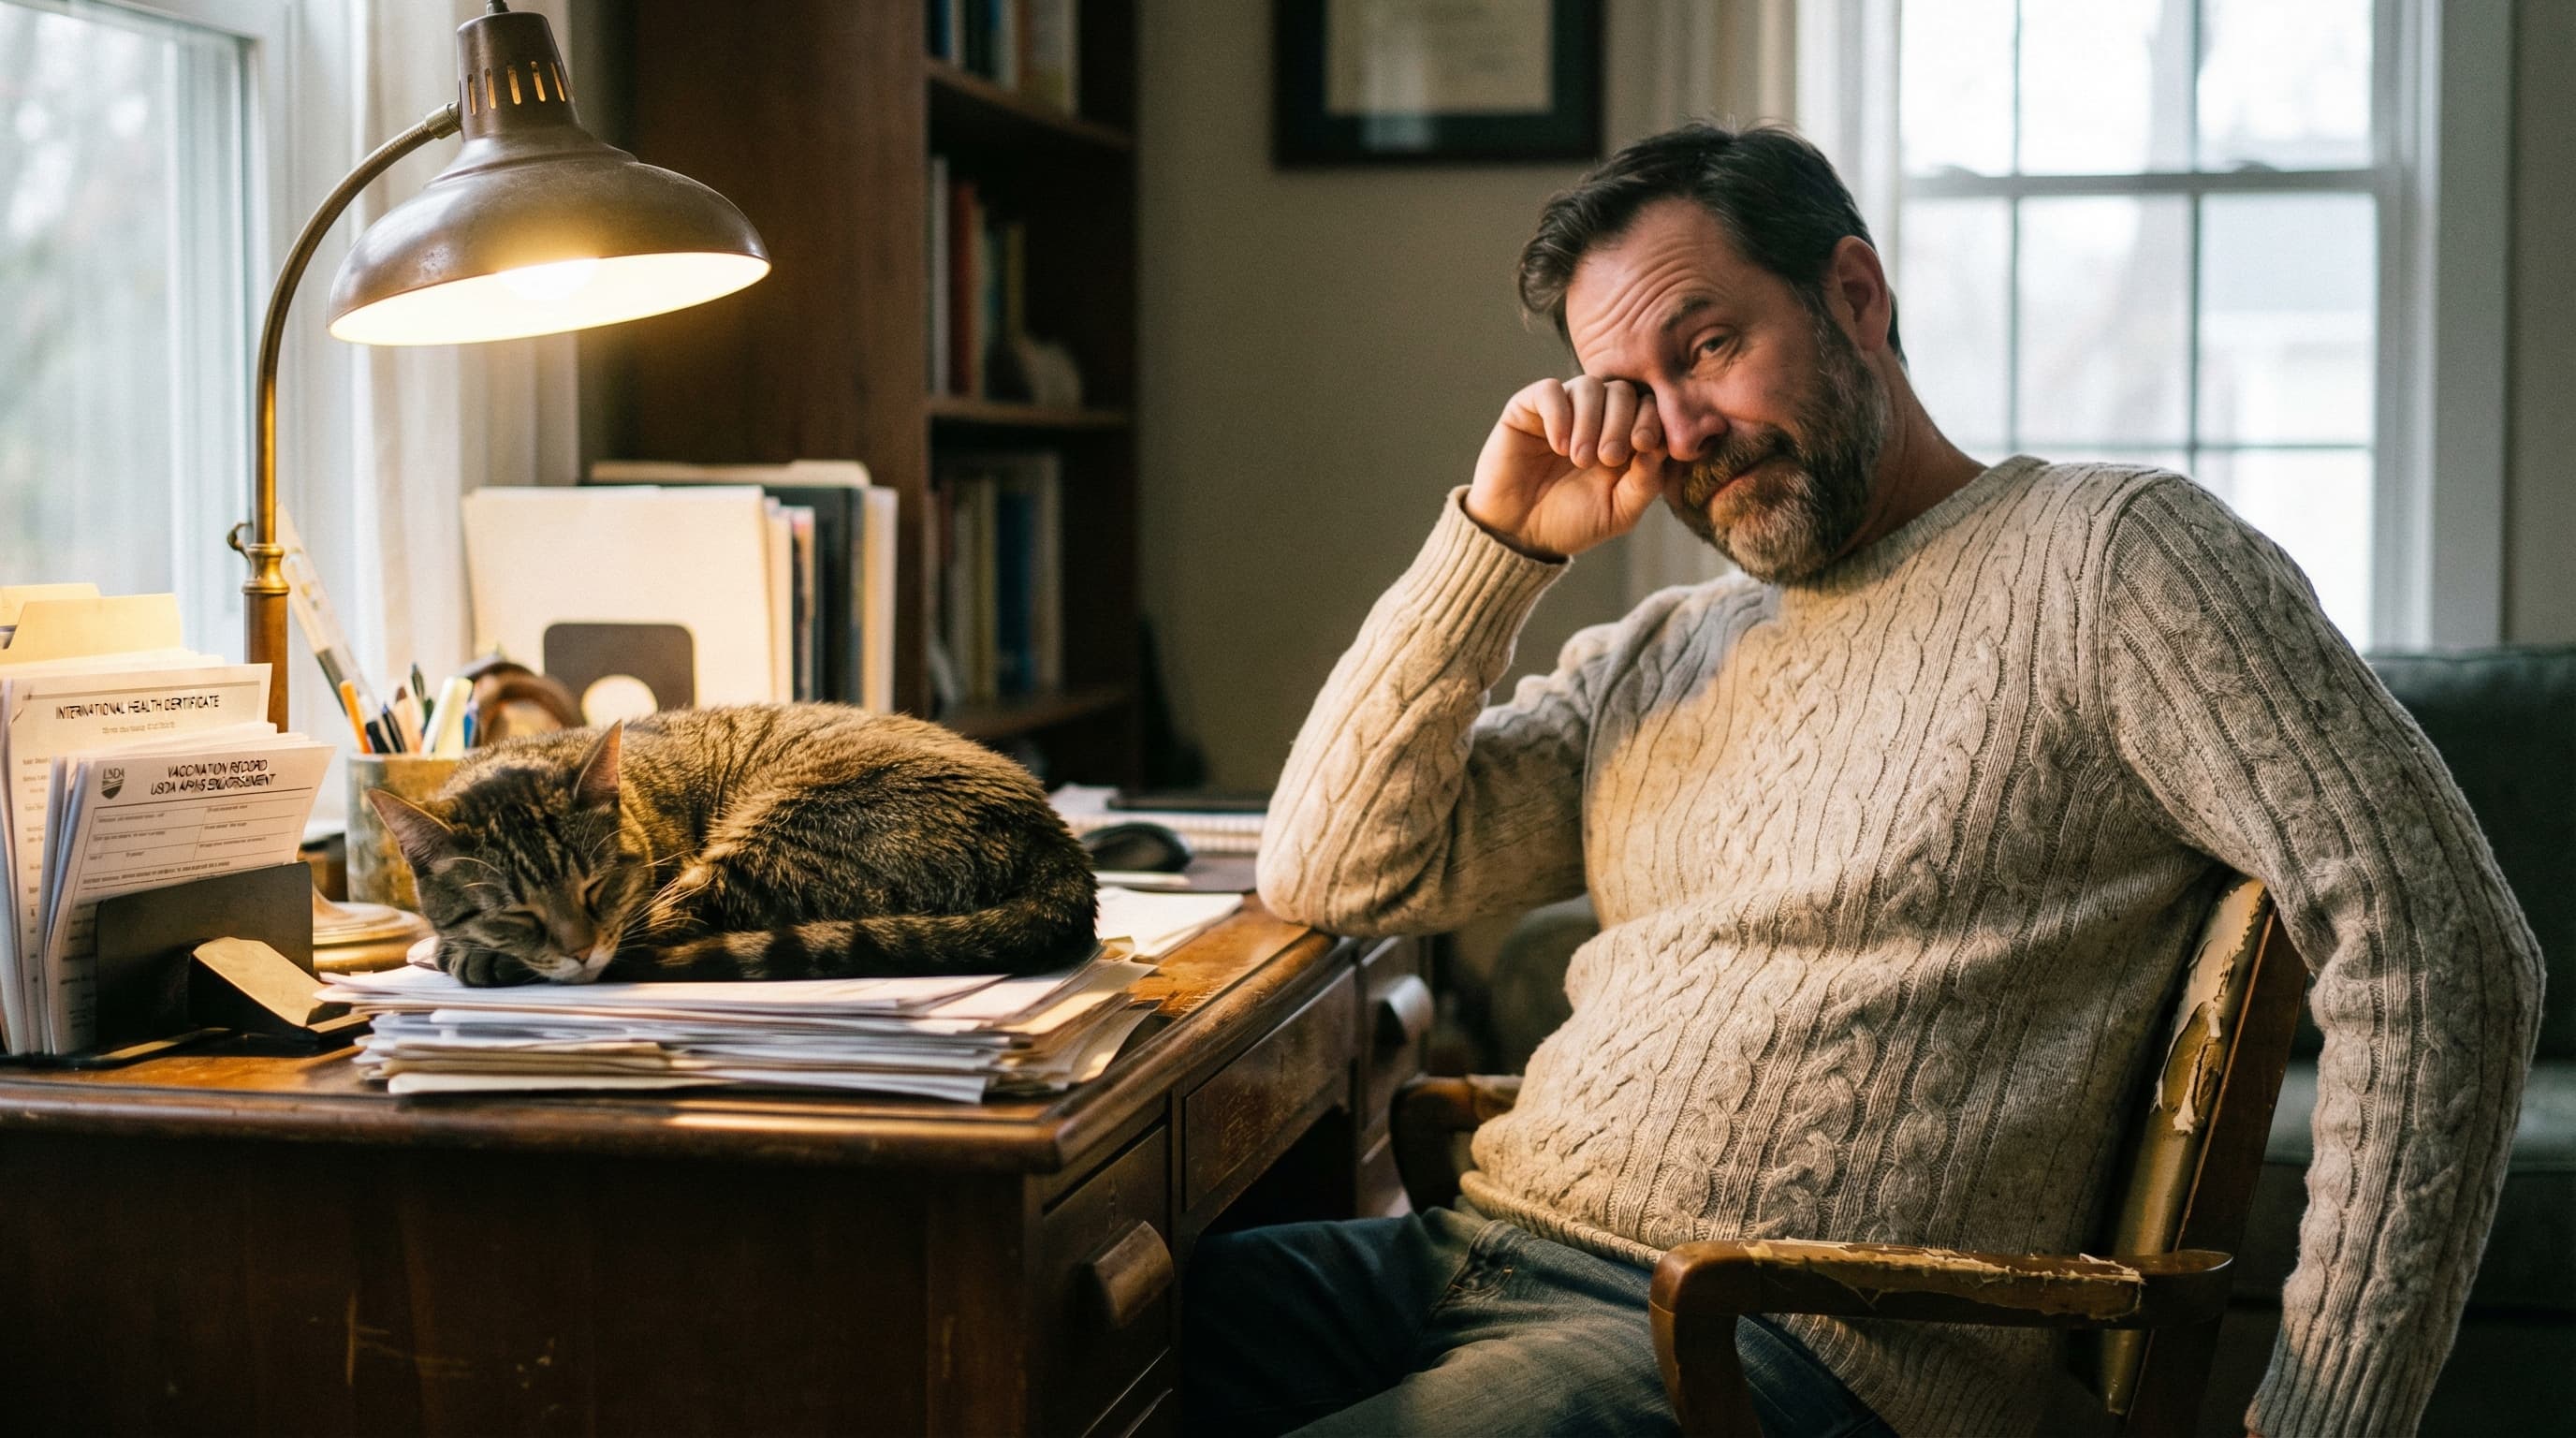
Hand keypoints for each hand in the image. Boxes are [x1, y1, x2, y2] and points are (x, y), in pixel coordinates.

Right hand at [1465, 376, 1668, 559]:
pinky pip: (1550, 390)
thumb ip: (1647, 481)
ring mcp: (1562, 410)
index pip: (1649, 406)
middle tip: (1607, 459)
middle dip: (1620, 422)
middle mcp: (1595, 418)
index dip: (1651, 419)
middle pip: (1622, 390)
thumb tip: (1663, 446)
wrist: (1519, 534)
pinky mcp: (1528, 409)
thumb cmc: (1571, 523)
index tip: (1643, 445)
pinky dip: (1559, 414)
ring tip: (1579, 458)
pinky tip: (1558, 445)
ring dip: (1590, 421)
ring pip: (1588, 386)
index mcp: (1623, 438)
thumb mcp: (1620, 511)